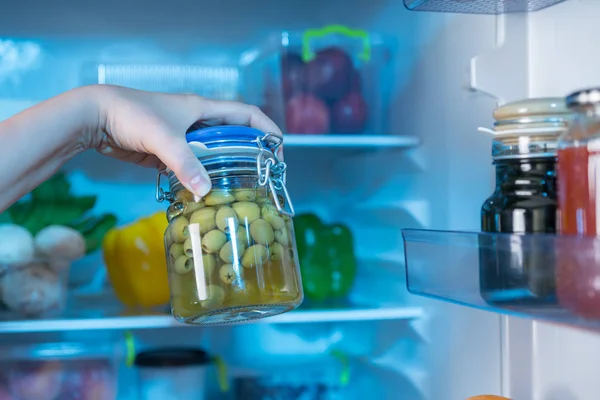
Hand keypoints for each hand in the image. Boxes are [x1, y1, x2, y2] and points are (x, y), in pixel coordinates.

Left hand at [85, 85, 282, 196]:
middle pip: (234, 135)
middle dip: (251, 153)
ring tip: (239, 189)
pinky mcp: (168, 152)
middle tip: (262, 178)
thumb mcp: (162, 138)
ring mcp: (182, 137)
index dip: (267, 130)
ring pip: (214, 152)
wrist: (95, 116)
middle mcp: (197, 121)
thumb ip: (185, 163)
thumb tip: (206, 192)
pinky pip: (193, 164)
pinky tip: (206, 193)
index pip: (247, 115)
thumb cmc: (132, 115)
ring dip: (226, 167)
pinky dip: (203, 176)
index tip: (278, 152)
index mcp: (203, 108)